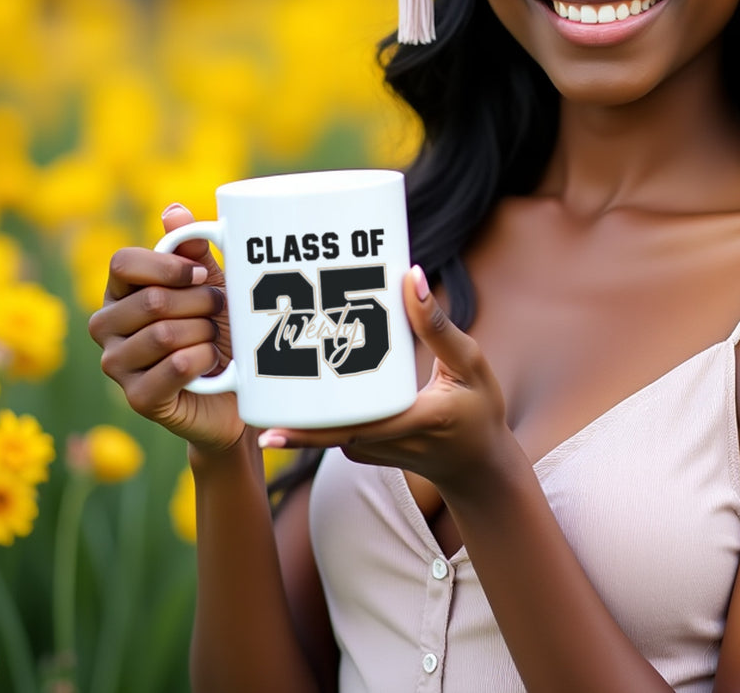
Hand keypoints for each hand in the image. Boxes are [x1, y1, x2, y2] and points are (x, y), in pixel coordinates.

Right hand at [88, 204, 243, 453]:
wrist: (239, 387)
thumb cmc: (221, 326)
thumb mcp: (211, 281)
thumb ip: (193, 249)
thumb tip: (174, 211)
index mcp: (119, 291)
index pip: (123, 262)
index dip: (167, 265)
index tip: (201, 275)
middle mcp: (107, 326)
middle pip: (151, 300)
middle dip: (200, 303)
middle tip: (218, 312)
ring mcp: (116, 365)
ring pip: (164, 334)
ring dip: (205, 332)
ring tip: (214, 339)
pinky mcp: (137, 399)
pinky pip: (175, 367)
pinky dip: (204, 359)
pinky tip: (211, 364)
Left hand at [259, 267, 514, 496]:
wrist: (476, 464)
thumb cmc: (478, 409)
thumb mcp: (469, 363)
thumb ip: (437, 325)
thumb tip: (410, 276)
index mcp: (414, 422)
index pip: (351, 432)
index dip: (306, 434)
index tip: (266, 427)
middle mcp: (381, 445)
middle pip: (322, 428)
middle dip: (288, 403)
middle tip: (261, 355)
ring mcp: (366, 451)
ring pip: (321, 426)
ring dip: (298, 398)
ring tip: (279, 347)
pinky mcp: (358, 449)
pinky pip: (330, 424)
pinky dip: (316, 401)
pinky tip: (307, 364)